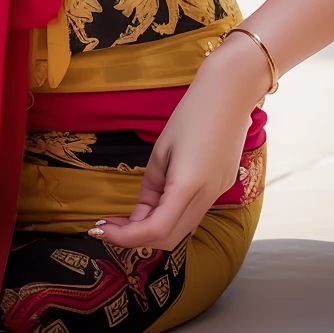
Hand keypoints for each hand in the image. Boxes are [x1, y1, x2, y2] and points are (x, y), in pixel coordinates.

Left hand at [95, 36, 267, 251]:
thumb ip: (151, 185)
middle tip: (109, 226)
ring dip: (153, 230)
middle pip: (168, 238)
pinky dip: (170, 217)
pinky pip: (193, 213)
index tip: (102, 229)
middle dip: (136, 239)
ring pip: (182, 229)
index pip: (155, 230)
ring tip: (127, 218)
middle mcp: (206, 197)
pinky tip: (153, 204)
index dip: (125, 237)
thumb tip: (142, 211)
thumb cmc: (191, 113)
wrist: (231, 93)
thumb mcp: (162, 148)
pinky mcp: (222, 187)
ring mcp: (217, 194)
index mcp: (187, 185)